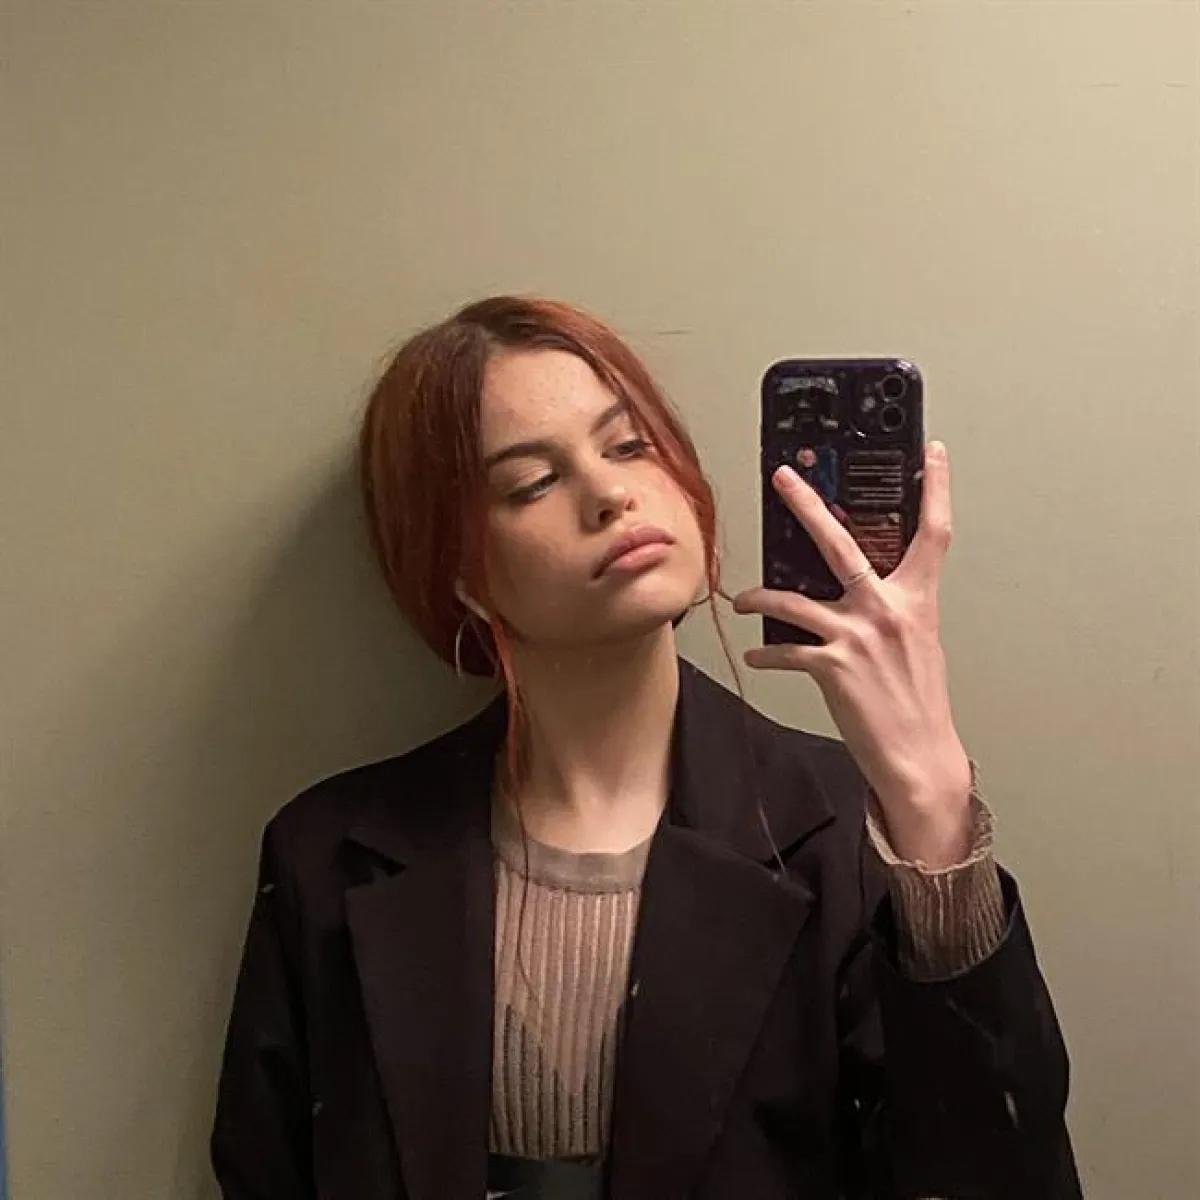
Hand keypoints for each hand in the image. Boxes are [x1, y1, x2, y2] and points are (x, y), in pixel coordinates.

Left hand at [733, 441, 972, 867]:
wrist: (919, 757)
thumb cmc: (917, 702)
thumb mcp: (917, 643)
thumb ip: (891, 607)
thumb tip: (856, 586)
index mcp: (917, 599)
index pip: (933, 532)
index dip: (936, 488)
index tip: (932, 452)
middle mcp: (888, 609)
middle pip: (841, 542)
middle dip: (807, 504)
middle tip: (783, 477)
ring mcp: (859, 635)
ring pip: (793, 597)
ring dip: (760, 597)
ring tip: (743, 598)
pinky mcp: (833, 666)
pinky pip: (785, 648)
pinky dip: (768, 652)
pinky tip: (758, 654)